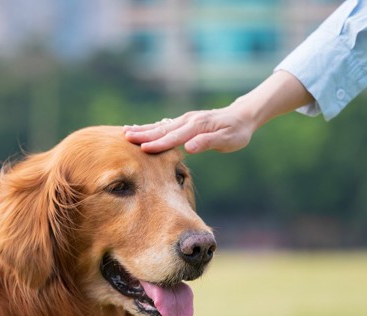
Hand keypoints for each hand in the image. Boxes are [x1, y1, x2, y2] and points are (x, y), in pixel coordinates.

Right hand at [123, 106, 256, 153]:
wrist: (242, 116)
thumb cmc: (237, 132)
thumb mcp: (228, 140)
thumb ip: (208, 143)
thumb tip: (189, 148)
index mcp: (197, 126)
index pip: (174, 137)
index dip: (158, 144)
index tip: (142, 149)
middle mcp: (188, 120)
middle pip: (162, 129)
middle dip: (143, 134)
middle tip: (125, 137)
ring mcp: (185, 120)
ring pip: (160, 125)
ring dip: (143, 129)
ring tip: (125, 132)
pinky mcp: (184, 122)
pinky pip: (164, 125)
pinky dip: (150, 127)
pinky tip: (139, 130)